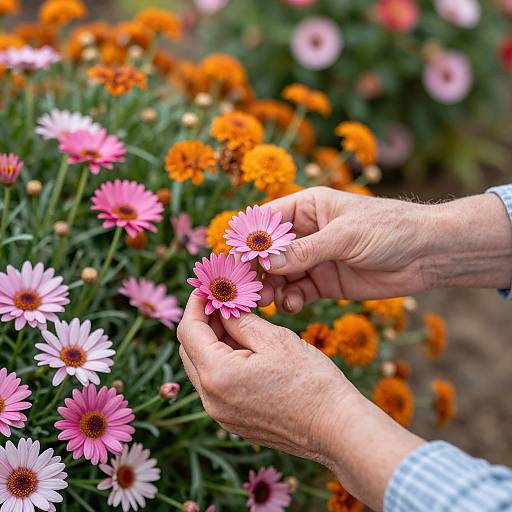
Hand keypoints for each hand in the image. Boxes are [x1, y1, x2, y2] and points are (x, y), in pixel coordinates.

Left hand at [177, 293, 423, 510]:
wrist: (337, 429)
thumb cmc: (311, 381)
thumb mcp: (275, 339)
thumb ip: (240, 320)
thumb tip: (223, 307)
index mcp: (218, 375)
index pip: (188, 330)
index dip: (195, 304)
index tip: (206, 287)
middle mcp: (211, 399)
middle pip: (190, 350)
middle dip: (203, 321)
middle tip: (224, 301)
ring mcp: (221, 414)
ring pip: (202, 368)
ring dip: (213, 342)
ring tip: (237, 321)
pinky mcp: (233, 421)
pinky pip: (216, 385)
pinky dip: (223, 362)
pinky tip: (245, 348)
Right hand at [261, 187, 429, 312]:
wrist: (427, 253)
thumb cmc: (389, 229)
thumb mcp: (345, 236)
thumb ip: (306, 250)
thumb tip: (267, 264)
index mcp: (306, 208)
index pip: (265, 223)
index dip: (247, 242)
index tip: (234, 263)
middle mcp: (305, 233)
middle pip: (267, 253)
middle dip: (256, 271)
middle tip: (247, 290)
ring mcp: (313, 259)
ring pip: (279, 275)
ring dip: (270, 288)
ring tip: (268, 301)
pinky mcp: (324, 282)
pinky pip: (297, 292)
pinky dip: (290, 300)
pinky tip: (292, 305)